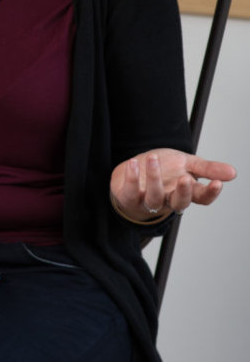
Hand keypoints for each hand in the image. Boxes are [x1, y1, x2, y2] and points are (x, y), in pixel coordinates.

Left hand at [110, 148, 236, 221]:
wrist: (134, 170)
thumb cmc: (164, 169)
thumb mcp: (187, 165)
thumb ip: (208, 169)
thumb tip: (233, 172)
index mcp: (184, 191)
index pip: (201, 197)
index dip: (209, 193)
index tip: (216, 183)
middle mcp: (168, 199)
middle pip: (179, 203)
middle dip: (183, 193)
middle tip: (185, 178)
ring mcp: (148, 201)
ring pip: (154, 197)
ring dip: (154, 178)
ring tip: (153, 158)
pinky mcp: (129, 198)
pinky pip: (130, 192)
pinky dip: (131, 178)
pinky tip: (133, 163)